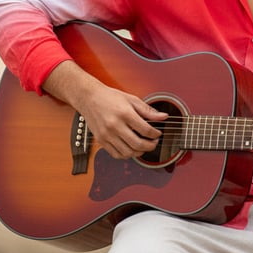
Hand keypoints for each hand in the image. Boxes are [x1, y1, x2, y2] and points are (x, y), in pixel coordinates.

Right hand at [43, 60, 167, 159]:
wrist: (89, 98)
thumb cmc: (110, 97)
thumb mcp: (132, 99)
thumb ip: (148, 110)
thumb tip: (163, 117)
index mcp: (124, 113)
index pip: (146, 130)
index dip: (155, 134)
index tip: (158, 133)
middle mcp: (115, 125)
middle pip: (138, 144)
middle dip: (150, 146)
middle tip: (154, 142)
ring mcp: (107, 134)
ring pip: (127, 152)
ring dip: (139, 152)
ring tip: (144, 146)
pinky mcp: (101, 140)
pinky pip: (116, 154)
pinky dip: (127, 155)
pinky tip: (131, 149)